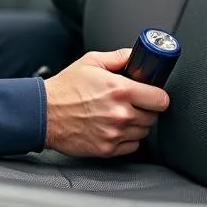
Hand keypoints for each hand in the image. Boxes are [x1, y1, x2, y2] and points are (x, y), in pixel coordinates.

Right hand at [43, 48, 169, 156]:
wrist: (44, 112)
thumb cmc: (66, 87)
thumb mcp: (91, 61)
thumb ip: (119, 57)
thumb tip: (136, 56)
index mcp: (121, 89)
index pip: (161, 99)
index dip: (158, 96)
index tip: (153, 95)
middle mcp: (121, 113)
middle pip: (153, 116)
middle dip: (146, 109)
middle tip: (133, 103)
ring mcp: (115, 133)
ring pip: (143, 132)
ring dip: (137, 124)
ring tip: (120, 114)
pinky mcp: (108, 149)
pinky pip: (132, 146)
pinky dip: (127, 139)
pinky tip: (114, 127)